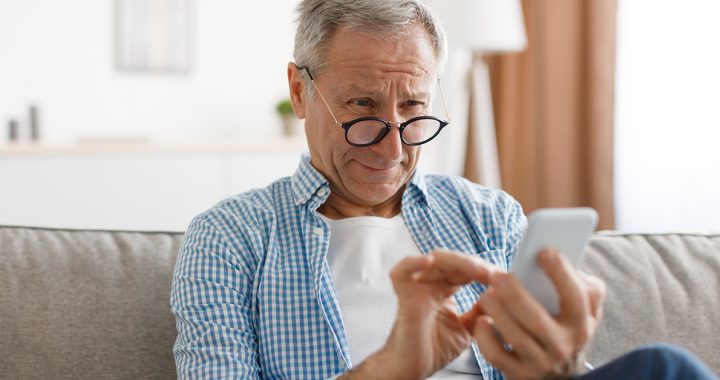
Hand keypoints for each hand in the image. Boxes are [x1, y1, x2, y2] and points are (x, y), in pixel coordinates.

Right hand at [341, 249, 496, 379]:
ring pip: (435, 260)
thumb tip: (499, 296)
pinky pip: (401, 273)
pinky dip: (412, 263)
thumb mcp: (467, 329)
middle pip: (452, 260)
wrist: (413, 369)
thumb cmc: (433, 350)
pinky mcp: (404, 297)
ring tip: (478, 271)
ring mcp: (417, 288)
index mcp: (444, 289)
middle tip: (494, 274)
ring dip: (459, 261)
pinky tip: (428, 261)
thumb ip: (480, 312)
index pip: (464, 269)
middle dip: (475, 264)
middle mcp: (430, 284)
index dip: (483, 269)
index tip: (503, 278)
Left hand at [472, 249, 605, 379]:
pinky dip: (485, 338)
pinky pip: (497, 356)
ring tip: (486, 294)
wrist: (561, 378)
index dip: (561, 273)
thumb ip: (587, 288)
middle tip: (497, 275)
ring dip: (498, 312)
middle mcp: (562, 346)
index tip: (543, 252)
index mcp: (581, 324)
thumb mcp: (586, 313)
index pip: (576, 297)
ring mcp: (540, 363)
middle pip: (537, 320)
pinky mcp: (519, 374)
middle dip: (515, 295)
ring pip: (515, 337)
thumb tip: (571, 265)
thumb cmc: (567, 331)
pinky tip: (481, 321)